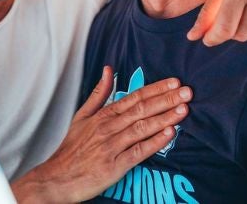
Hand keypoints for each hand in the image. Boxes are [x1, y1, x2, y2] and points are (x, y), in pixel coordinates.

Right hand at [11, 66, 190, 202]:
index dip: (156, 89)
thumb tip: (109, 69)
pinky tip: (170, 134)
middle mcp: (109, 127)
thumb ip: (98, 93)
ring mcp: (113, 146)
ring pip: (143, 127)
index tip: (174, 82)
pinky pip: (139, 151)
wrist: (58, 177)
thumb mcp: (82, 115)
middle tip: (187, 91)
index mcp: (104, 114)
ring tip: (184, 109)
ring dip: (165, 117)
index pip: (134, 97)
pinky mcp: (115, 165)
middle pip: (142, 109)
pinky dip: (155, 142)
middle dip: (167, 99)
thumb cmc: (72, 147)